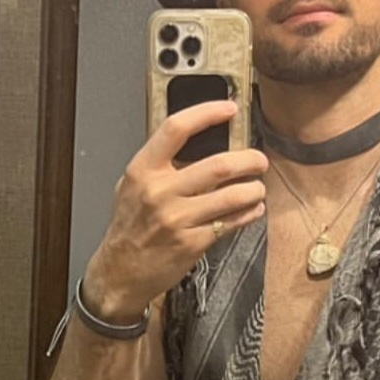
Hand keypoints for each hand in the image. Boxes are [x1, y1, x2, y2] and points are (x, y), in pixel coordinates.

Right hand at [83, 100, 267, 319]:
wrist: (120, 271)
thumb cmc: (130, 226)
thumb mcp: (132, 186)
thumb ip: (160, 163)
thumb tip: (198, 139)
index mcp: (143, 170)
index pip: (176, 129)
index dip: (206, 113)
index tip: (228, 108)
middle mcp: (160, 192)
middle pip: (218, 165)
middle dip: (249, 160)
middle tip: (259, 160)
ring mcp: (177, 219)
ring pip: (231, 196)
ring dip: (253, 189)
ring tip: (258, 187)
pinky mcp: (192, 243)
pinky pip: (230, 223)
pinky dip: (248, 214)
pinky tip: (253, 209)